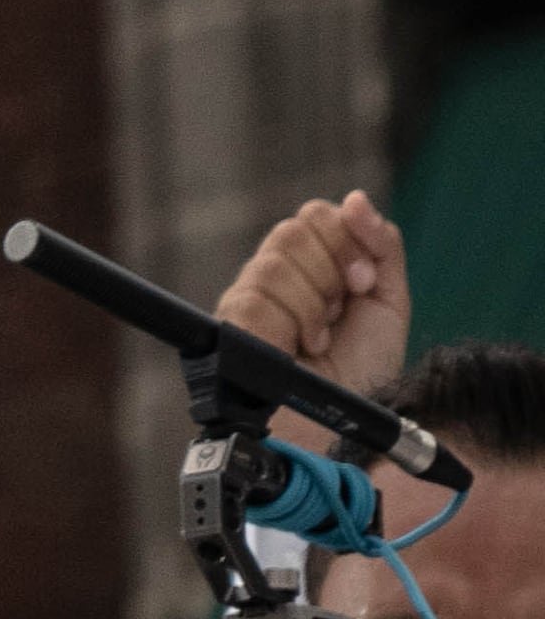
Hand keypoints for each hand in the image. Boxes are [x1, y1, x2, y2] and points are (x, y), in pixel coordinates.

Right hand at [220, 192, 413, 405]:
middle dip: (332, 271)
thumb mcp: (389, 301)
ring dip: (313, 306)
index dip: (346, 240)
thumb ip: (381, 246)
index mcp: (311, 265)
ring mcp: (247, 297)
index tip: (364, 282)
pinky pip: (256, 296)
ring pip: (275, 262)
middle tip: (343, 309)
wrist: (347, 420)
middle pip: (294, 230)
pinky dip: (294, 325)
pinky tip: (301, 350)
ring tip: (320, 340)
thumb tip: (356, 198)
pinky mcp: (229, 323)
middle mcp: (274, 275)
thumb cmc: (364, 371)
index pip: (315, 215)